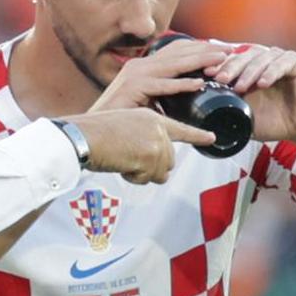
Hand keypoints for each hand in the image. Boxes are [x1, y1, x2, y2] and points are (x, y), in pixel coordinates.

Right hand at [64, 110, 214, 183]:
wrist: (83, 138)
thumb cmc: (93, 137)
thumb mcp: (124, 130)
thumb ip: (143, 140)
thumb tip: (155, 163)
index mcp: (150, 118)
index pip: (180, 128)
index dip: (197, 136)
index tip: (211, 138)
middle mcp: (157, 127)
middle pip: (168, 160)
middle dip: (151, 168)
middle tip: (128, 160)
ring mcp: (156, 140)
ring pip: (161, 171)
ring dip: (142, 174)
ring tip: (123, 160)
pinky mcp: (152, 153)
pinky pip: (150, 177)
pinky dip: (135, 177)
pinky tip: (122, 164)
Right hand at [90, 38, 230, 110]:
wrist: (89, 132)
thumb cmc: (115, 123)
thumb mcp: (143, 108)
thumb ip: (161, 105)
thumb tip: (181, 114)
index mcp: (142, 69)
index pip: (175, 54)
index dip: (198, 50)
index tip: (220, 52)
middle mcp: (139, 67)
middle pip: (178, 54)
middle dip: (205, 52)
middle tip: (230, 51)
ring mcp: (135, 75)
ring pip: (174, 65)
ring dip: (199, 61)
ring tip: (221, 62)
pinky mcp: (133, 88)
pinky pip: (162, 85)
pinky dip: (181, 84)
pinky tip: (198, 82)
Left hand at [207, 44, 295, 142]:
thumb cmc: (273, 121)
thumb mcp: (245, 119)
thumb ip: (227, 114)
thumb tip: (202, 122)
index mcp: (247, 71)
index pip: (230, 61)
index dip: (219, 66)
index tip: (206, 75)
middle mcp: (261, 62)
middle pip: (243, 56)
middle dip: (230, 67)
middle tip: (220, 79)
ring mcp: (278, 60)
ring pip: (261, 57)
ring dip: (249, 71)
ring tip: (240, 87)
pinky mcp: (295, 64)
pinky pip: (283, 62)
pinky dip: (272, 71)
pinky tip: (263, 83)